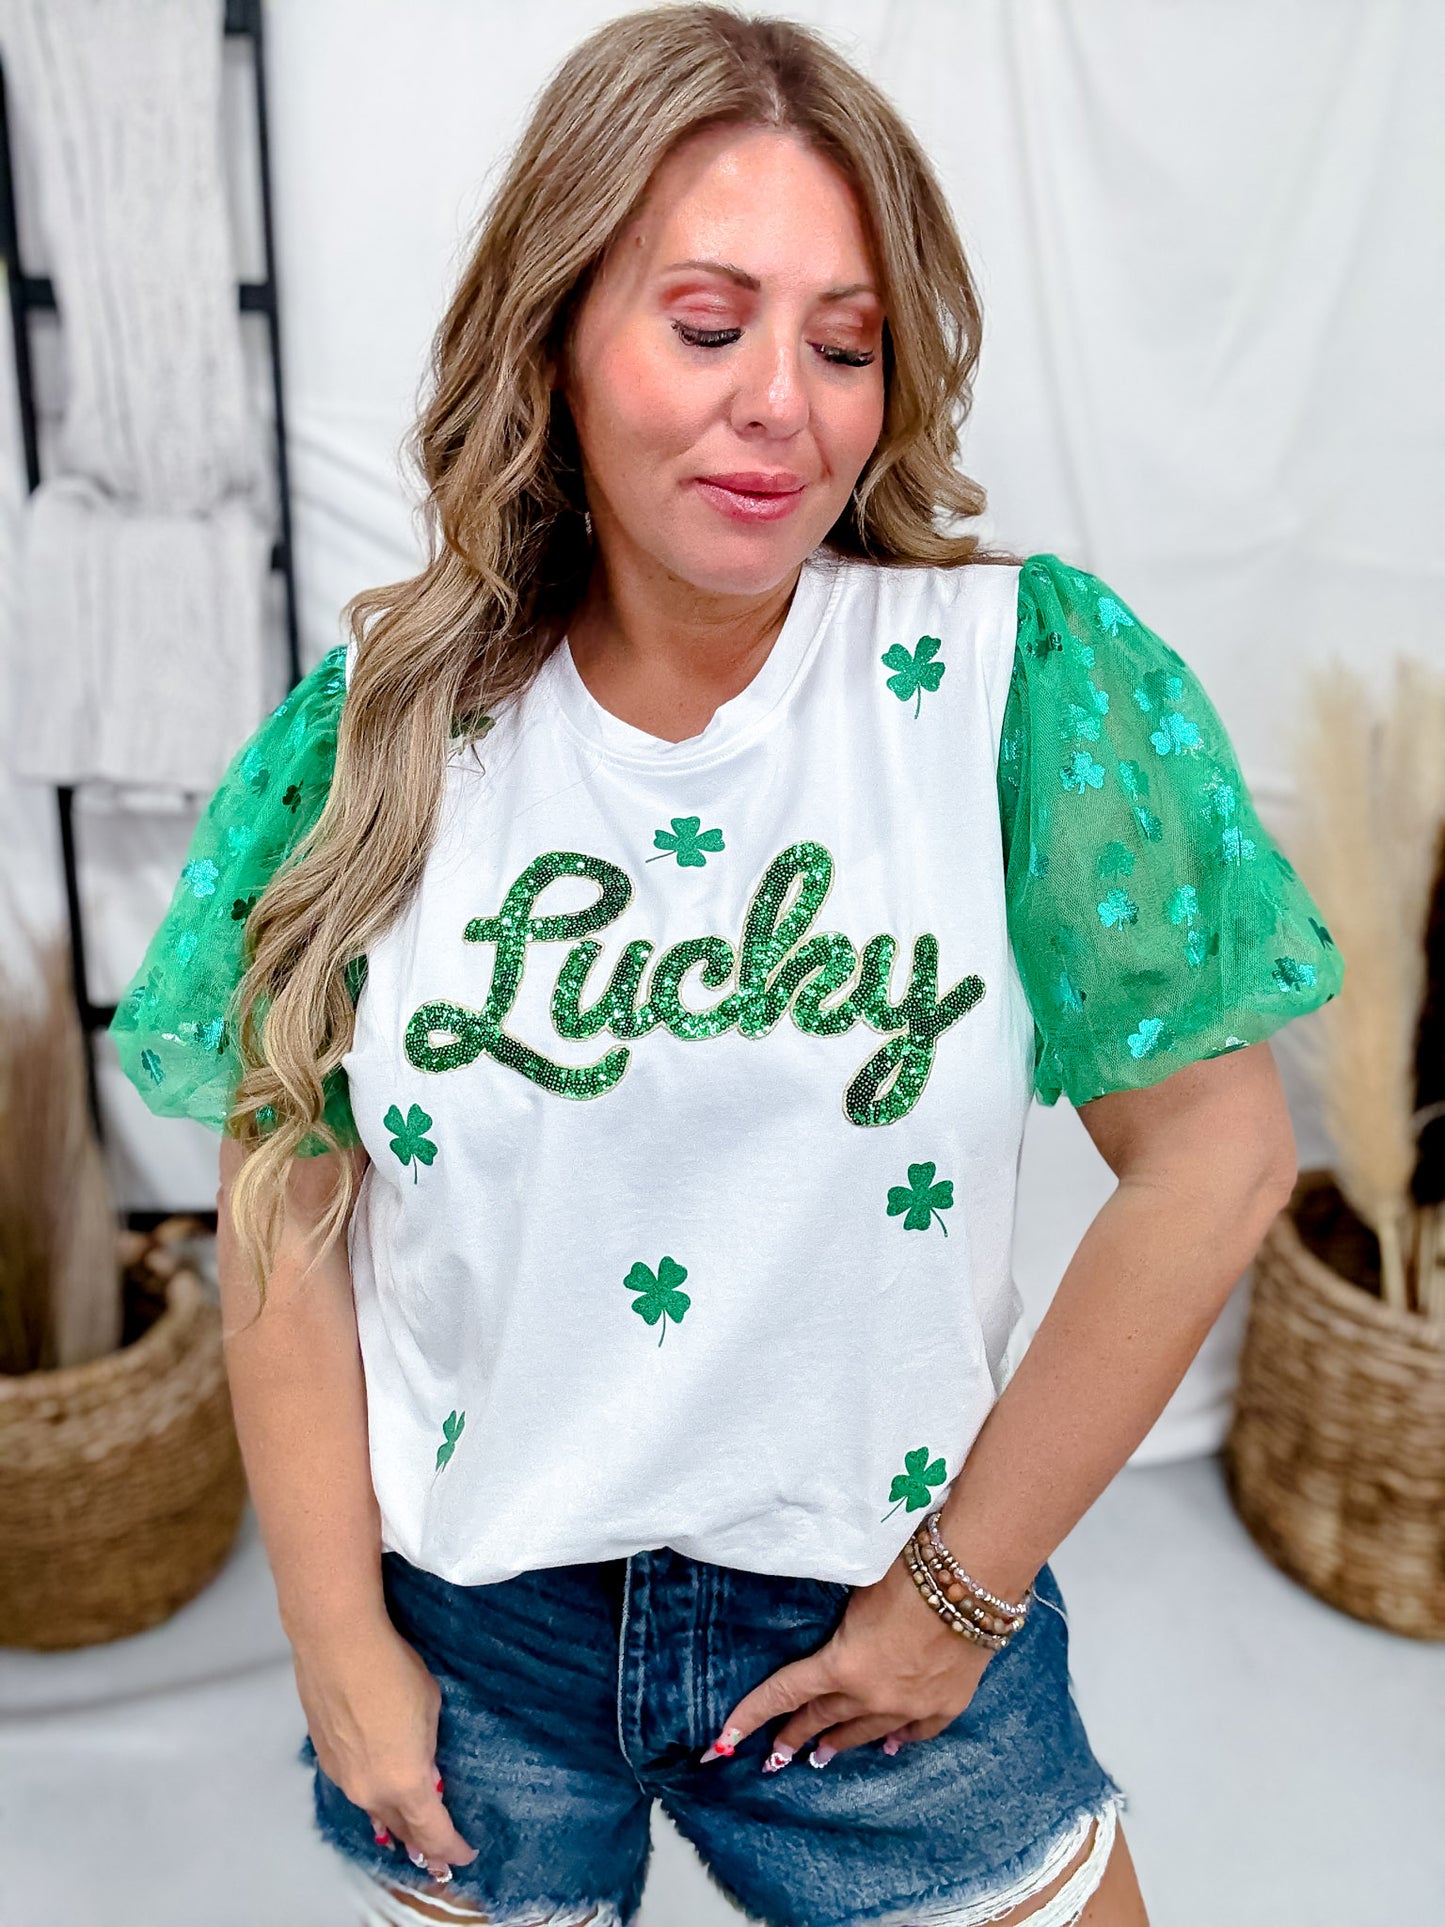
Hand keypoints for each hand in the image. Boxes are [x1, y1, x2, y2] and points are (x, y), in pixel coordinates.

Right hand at [293, 1617, 477, 1879]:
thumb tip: (424, 1769)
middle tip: (440, 1853)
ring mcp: (343, 1778)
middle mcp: (370, 1792)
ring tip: (409, 1831)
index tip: (466, 1854)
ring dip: (394, 1822)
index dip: (452, 1848)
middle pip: (401, 1830)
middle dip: (422, 1843)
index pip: (433, 1832)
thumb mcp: (429, 1708)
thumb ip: (427, 1748)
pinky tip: (379, 1790)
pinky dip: (372, 1795)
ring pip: (374, 1811)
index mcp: (404, 1783)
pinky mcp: (325, 1758)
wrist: (336, 1644)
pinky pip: (355, 1788)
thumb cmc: (393, 1670)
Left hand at [700, 1547, 996, 1768]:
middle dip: (796, 1735)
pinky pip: (913, 1733)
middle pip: (823, 1720)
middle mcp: (872, 1696)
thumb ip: (841, 1622)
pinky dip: (898, 1739)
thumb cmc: (910, 1570)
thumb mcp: (857, 1590)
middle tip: (778, 1754)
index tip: (723, 1740)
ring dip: (841, 1742)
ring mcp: (910, 1706)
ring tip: (823, 1755)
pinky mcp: (945, 1705)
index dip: (751, 1715)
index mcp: (842, 1665)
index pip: (784, 1694)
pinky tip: (891, 1746)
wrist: (971, 1581)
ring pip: (866, 1733)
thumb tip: (833, 1630)